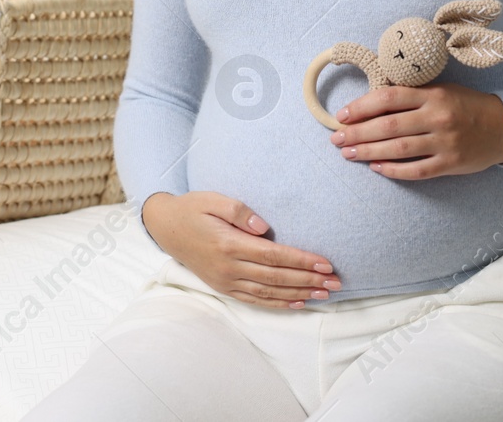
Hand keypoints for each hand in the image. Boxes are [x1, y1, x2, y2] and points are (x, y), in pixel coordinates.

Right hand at [140, 191, 340, 308]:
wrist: (166, 227)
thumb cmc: (192, 209)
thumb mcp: (213, 199)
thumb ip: (239, 212)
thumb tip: (265, 228)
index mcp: (228, 244)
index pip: (273, 256)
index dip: (301, 261)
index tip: (326, 264)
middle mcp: (229, 267)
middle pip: (276, 278)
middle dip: (309, 280)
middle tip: (336, 283)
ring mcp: (226, 281)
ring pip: (269, 292)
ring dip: (299, 294)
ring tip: (325, 294)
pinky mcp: (224, 287)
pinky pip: (255, 300)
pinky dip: (278, 304)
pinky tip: (298, 303)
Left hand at [330, 82, 502, 178]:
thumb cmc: (464, 105)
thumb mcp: (440, 90)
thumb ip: (410, 96)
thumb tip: (369, 103)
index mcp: (432, 95)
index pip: (388, 97)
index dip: (361, 107)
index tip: (341, 115)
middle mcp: (437, 117)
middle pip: (388, 126)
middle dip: (357, 133)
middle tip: (335, 139)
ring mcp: (444, 143)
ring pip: (398, 149)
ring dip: (369, 152)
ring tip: (348, 153)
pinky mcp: (451, 164)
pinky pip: (417, 170)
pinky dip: (394, 170)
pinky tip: (376, 167)